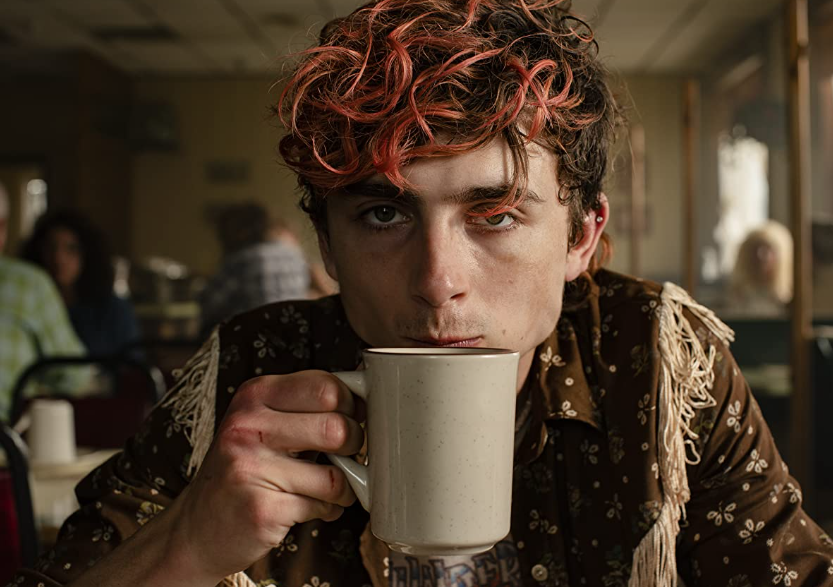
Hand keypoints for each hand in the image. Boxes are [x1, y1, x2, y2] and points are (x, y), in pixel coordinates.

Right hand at [165, 370, 363, 582]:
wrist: (196, 528)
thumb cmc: (244, 469)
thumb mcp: (263, 421)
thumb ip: (307, 406)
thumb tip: (367, 398)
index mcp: (255, 395)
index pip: (327, 386)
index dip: (351, 405)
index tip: (350, 418)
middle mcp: (247, 426)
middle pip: (337, 427)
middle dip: (353, 444)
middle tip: (344, 454)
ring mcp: (251, 468)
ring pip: (336, 474)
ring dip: (344, 487)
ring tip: (328, 486)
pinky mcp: (261, 509)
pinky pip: (322, 506)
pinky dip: (326, 510)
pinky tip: (309, 506)